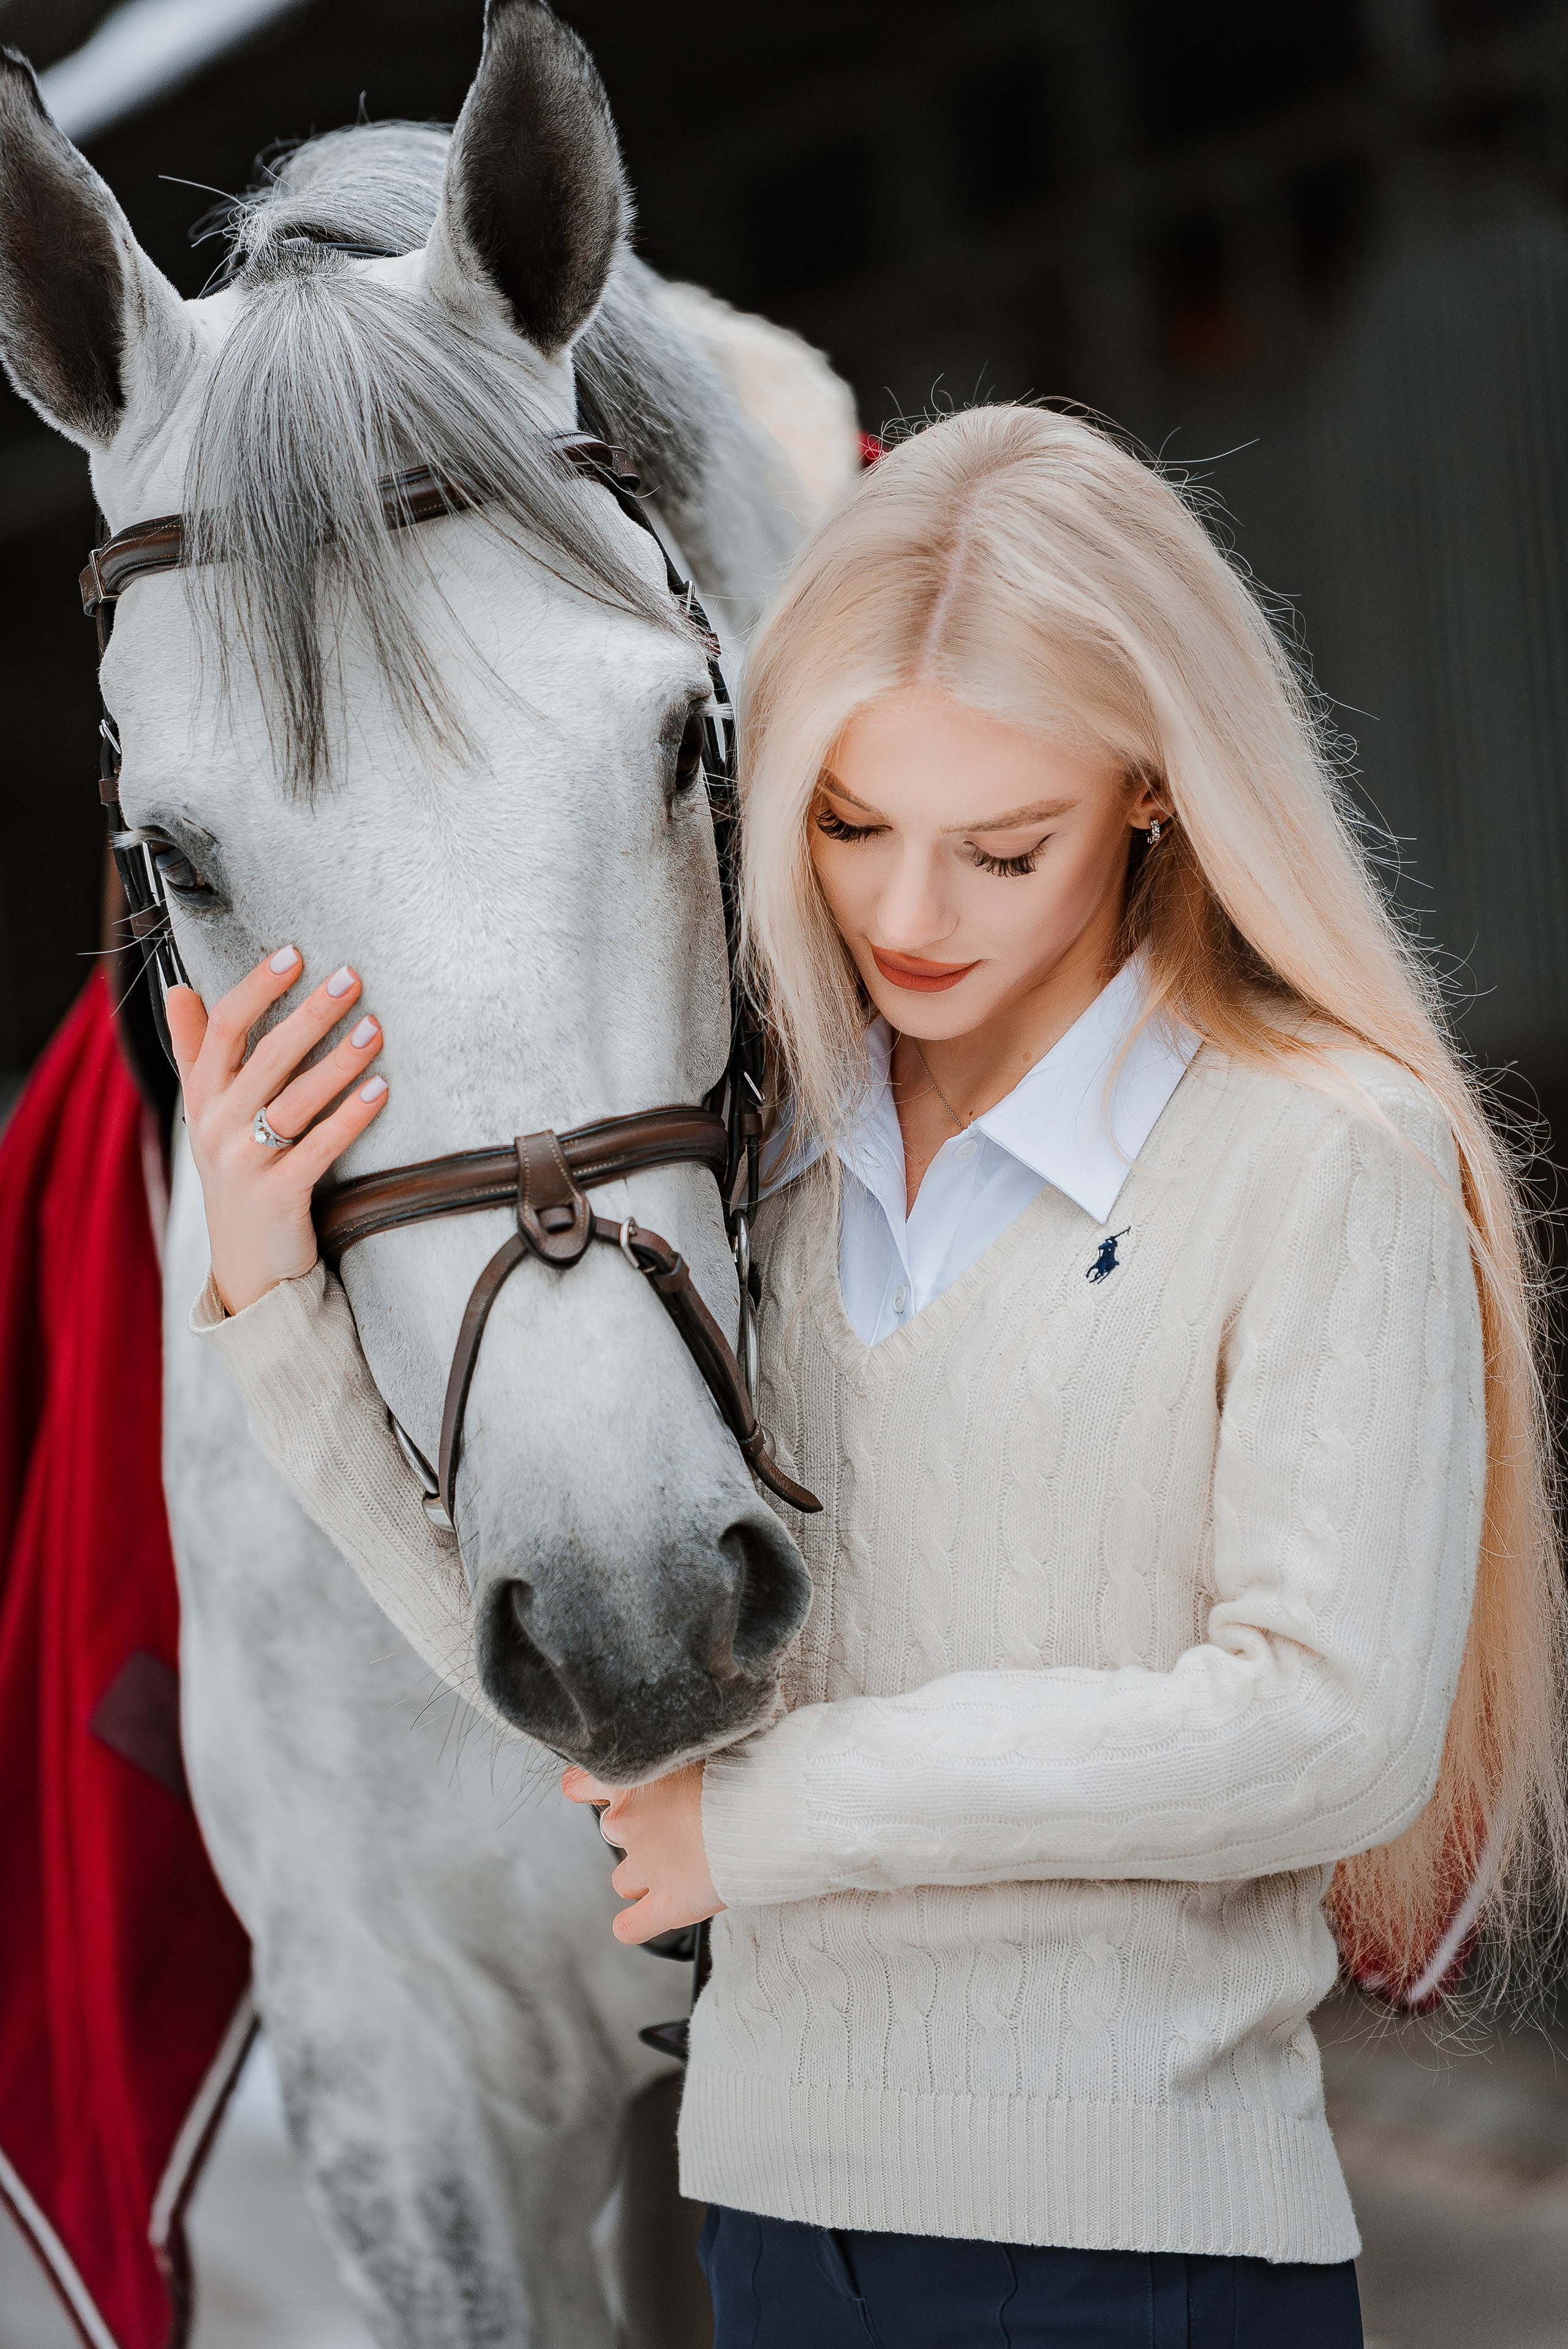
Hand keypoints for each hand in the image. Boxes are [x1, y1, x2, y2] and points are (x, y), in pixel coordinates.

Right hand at [166, 946, 388, 1315]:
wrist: (245, 1261)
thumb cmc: (236, 1171)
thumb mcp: (208, 1112)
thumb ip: (196, 1050)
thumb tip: (178, 989)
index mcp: (202, 1097)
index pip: (223, 1028)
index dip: (257, 988)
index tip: (293, 953)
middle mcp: (216, 1125)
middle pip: (264, 1057)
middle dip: (309, 1013)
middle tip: (351, 977)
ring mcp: (244, 1163)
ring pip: (294, 1100)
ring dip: (339, 1061)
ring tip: (375, 1028)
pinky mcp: (278, 1196)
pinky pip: (319, 1148)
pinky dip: (351, 1117)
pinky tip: (381, 1089)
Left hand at [562, 1762, 723, 1945]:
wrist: (764, 1809)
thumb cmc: (739, 1769)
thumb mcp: (698, 1747)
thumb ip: (677, 1756)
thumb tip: (683, 1749)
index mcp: (629, 1780)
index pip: (579, 1783)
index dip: (590, 1790)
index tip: (600, 1791)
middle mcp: (626, 1823)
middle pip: (612, 1832)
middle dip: (639, 1832)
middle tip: (676, 1825)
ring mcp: (644, 1867)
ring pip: (623, 1879)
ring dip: (644, 1875)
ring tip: (681, 1865)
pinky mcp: (668, 1903)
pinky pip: (631, 1926)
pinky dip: (634, 1925)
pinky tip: (647, 1917)